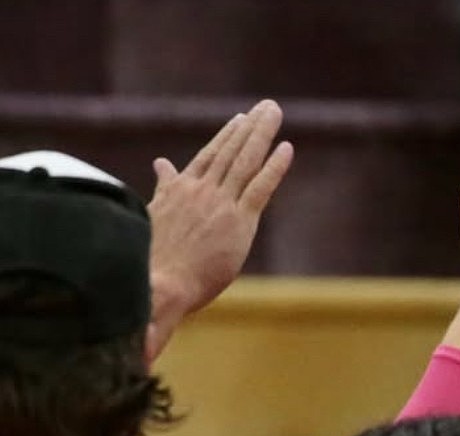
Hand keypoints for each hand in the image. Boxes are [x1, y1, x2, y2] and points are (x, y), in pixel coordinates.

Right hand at [146, 100, 293, 359]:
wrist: (156, 283)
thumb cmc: (150, 261)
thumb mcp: (153, 216)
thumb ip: (165, 188)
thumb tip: (160, 163)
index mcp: (179, 191)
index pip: (208, 158)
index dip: (226, 138)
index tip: (240, 120)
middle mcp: (201, 191)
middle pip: (230, 151)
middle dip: (249, 127)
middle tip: (267, 106)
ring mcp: (220, 204)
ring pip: (245, 161)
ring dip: (261, 133)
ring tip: (274, 111)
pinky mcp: (238, 222)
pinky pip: (260, 186)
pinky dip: (274, 166)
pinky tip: (287, 148)